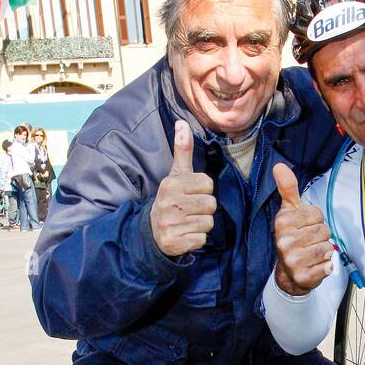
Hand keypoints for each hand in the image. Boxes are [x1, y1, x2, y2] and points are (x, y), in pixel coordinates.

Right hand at [150, 119, 216, 256]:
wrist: (154, 231)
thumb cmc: (172, 199)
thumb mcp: (176, 175)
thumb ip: (183, 150)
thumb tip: (182, 123)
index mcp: (172, 184)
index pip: (208, 184)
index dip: (203, 190)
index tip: (191, 193)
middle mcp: (170, 203)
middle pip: (211, 204)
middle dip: (204, 208)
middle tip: (190, 210)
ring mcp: (172, 224)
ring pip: (208, 222)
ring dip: (201, 224)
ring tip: (188, 221)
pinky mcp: (176, 242)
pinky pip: (202, 240)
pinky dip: (197, 239)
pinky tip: (185, 234)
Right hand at [272, 162, 334, 295]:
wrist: (288, 275)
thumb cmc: (292, 239)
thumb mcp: (289, 213)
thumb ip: (288, 190)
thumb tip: (279, 166)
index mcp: (282, 222)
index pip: (317, 214)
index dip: (315, 221)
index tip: (304, 228)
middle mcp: (285, 241)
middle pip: (324, 231)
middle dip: (321, 237)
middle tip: (309, 244)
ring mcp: (293, 260)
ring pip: (328, 248)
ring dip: (325, 252)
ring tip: (312, 255)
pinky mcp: (303, 277)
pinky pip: (328, 266)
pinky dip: (326, 267)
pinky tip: (316, 267)